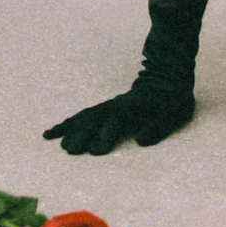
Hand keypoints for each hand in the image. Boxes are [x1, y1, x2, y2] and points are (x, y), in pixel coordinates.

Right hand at [43, 77, 194, 155]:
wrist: (167, 76)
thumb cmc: (173, 99)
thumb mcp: (174, 112)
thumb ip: (159, 126)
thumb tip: (141, 140)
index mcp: (134, 107)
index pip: (116, 121)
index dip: (106, 134)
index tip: (97, 150)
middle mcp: (117, 106)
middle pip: (96, 118)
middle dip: (83, 133)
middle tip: (70, 150)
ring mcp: (109, 106)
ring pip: (86, 116)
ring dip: (71, 128)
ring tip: (55, 141)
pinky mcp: (105, 108)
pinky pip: (83, 115)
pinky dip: (67, 123)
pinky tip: (52, 133)